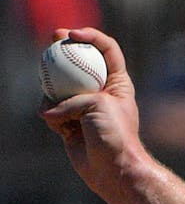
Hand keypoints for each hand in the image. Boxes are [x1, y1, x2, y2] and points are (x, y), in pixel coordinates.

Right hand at [39, 27, 149, 200]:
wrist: (113, 169)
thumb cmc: (114, 135)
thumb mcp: (98, 105)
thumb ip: (72, 99)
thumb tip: (48, 111)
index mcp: (118, 83)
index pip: (107, 50)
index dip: (91, 36)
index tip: (72, 34)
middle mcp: (101, 92)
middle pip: (81, 62)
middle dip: (65, 47)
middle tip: (53, 38)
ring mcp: (84, 107)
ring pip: (60, 86)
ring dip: (52, 90)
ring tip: (52, 98)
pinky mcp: (70, 123)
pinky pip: (52, 111)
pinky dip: (51, 116)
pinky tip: (56, 125)